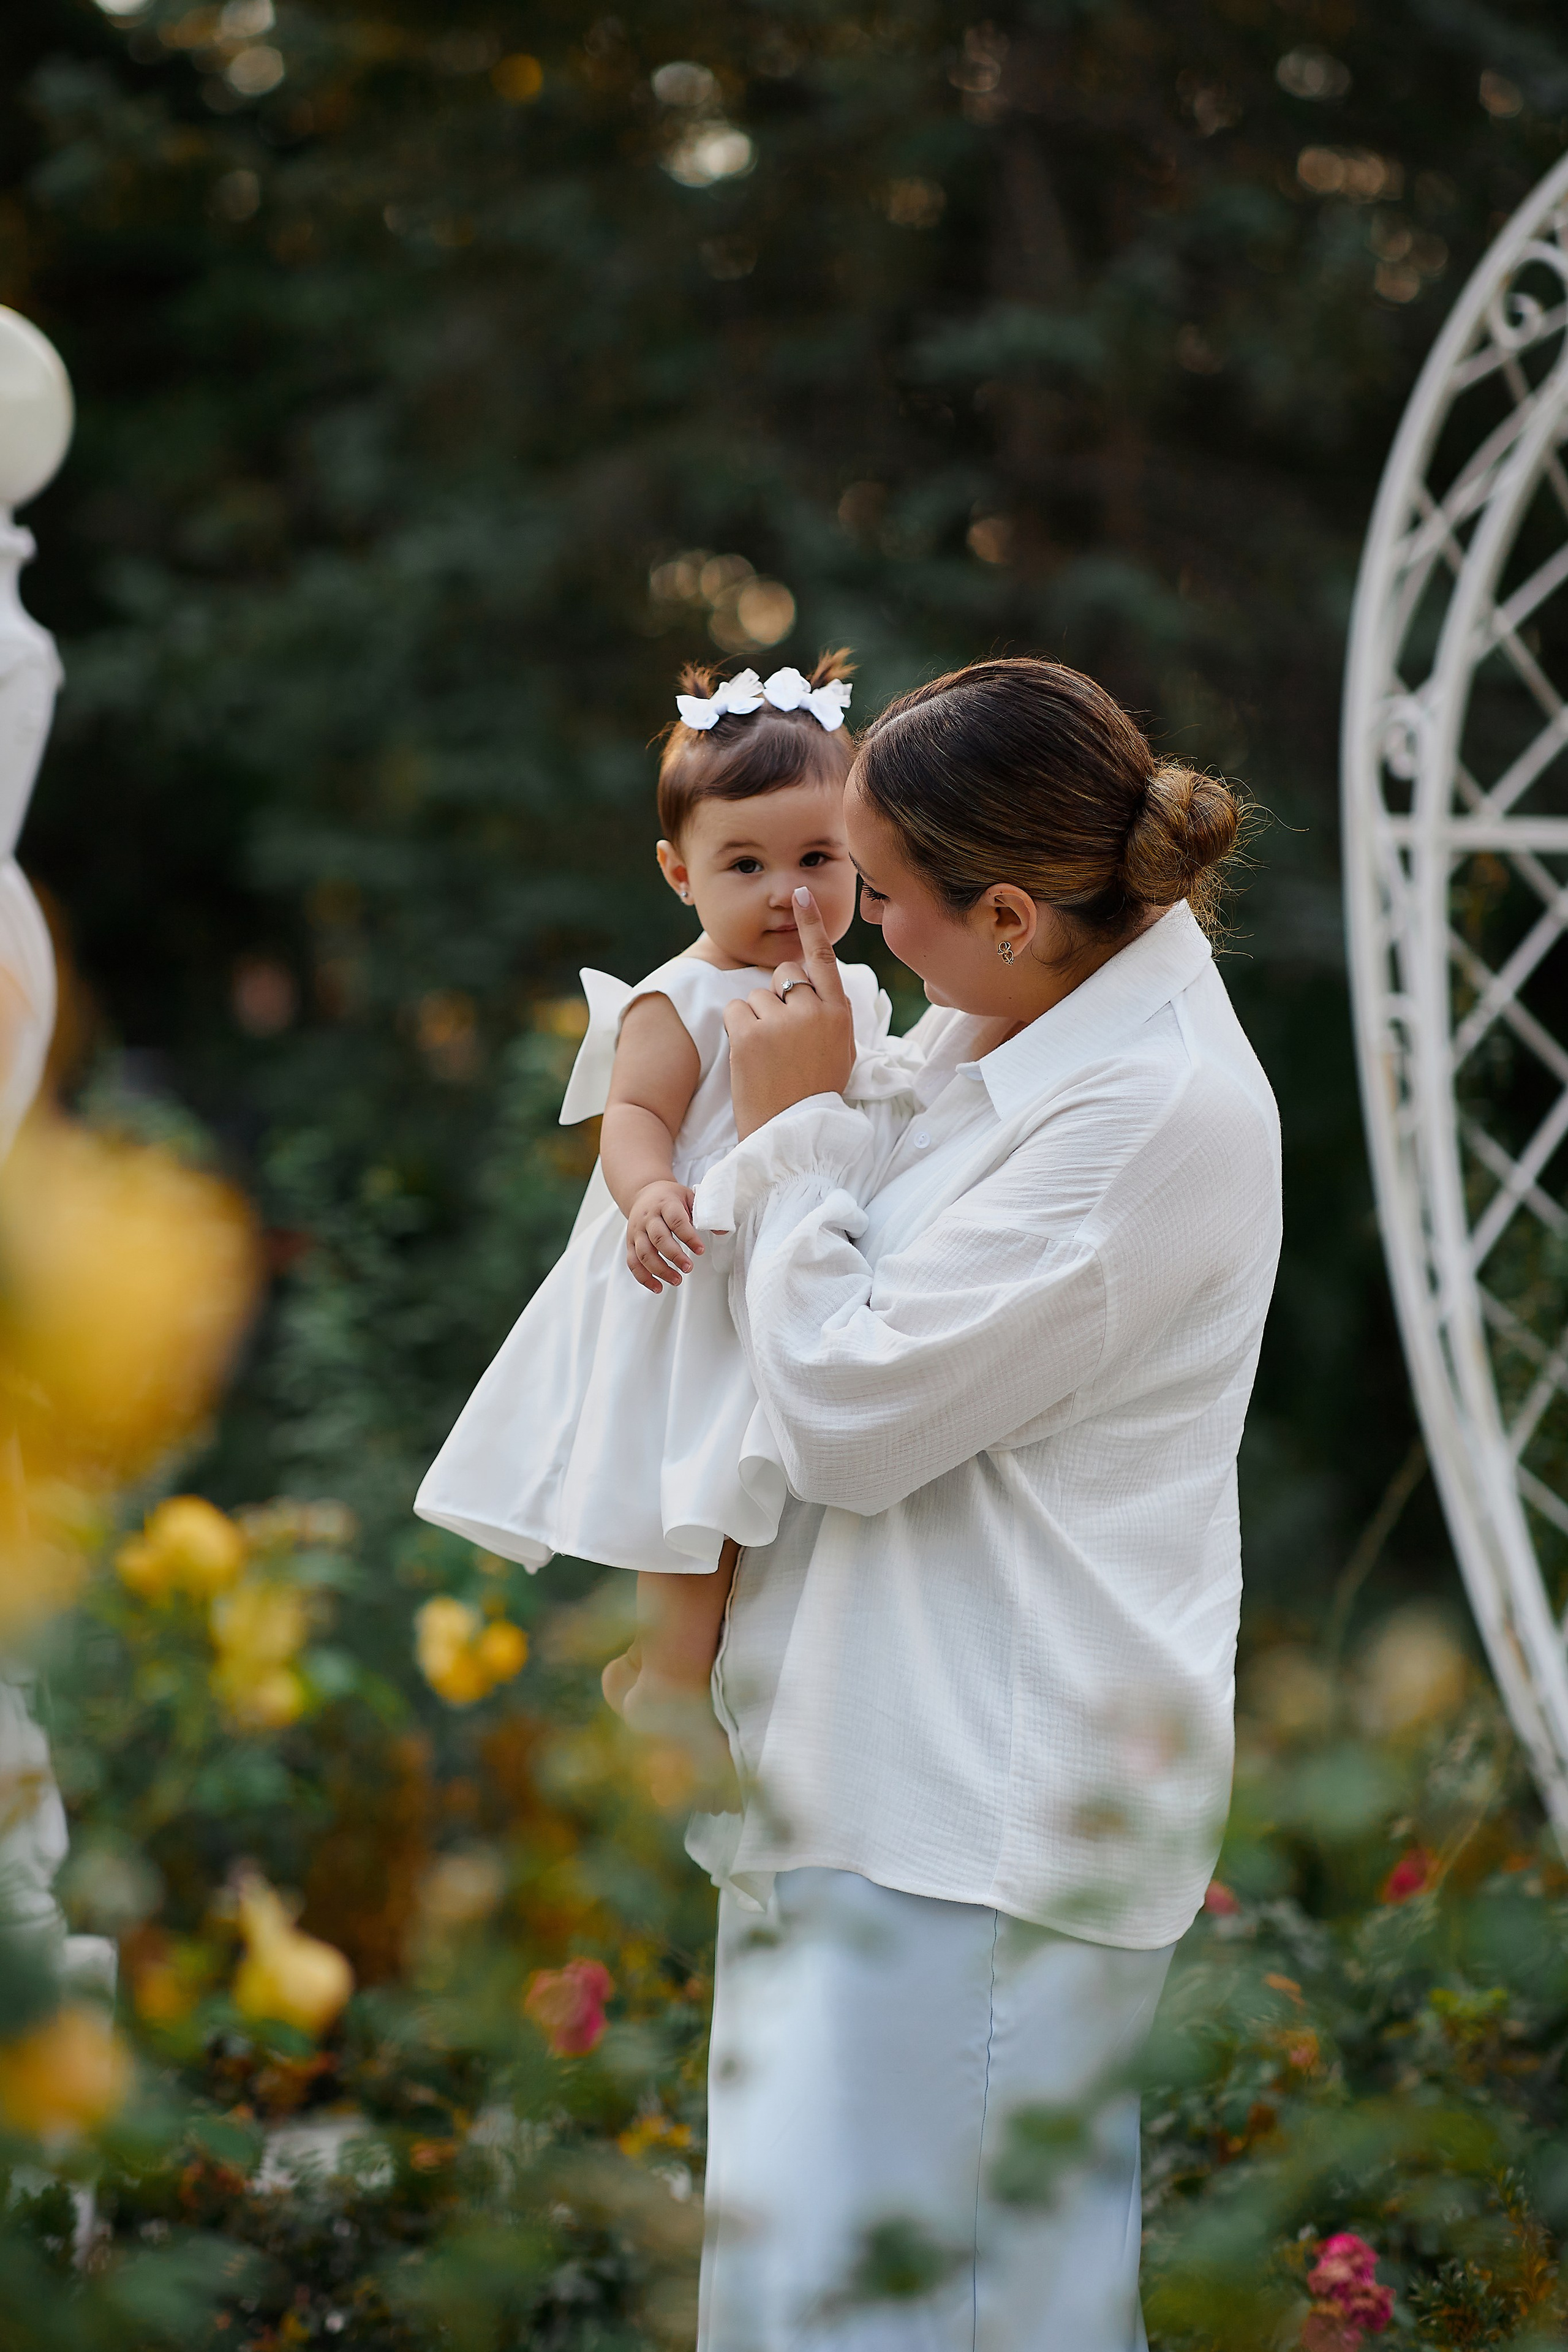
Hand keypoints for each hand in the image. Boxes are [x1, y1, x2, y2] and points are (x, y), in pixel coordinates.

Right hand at [625, 1180, 702, 1293]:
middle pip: (658, 1239)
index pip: (676, 1221)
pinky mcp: (630, 1243)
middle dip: (674, 1256)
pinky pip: (633, 1263)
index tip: (700, 1250)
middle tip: (688, 1268)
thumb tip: (722, 1231)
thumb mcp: (689, 1197)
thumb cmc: (669, 1198)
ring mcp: (637, 1231)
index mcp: (665, 1204)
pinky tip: (658, 1287)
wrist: (644, 1193)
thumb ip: (704, 1213)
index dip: (688, 1236)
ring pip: (644, 1253)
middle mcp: (648, 1218)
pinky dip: (644, 1277)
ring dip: (660, 1270)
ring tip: (677, 1280)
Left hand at [724, 888, 854, 1137]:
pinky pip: (736, 1010)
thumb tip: (819, 986)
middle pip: (784, 974)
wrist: (792, 1133)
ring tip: (767, 1055)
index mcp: (839, 1014)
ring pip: (757, 994)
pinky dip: (737, 1028)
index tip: (799, 892)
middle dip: (777, 996)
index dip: (810, 923)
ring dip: (755, 1018)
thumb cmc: (815, 1093)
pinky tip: (749, 1055)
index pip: (823, 958)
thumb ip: (831, 1014)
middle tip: (780, 1037)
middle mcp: (814, 1011)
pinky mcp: (751, 1033)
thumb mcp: (839, 1051)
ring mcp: (782, 1021)